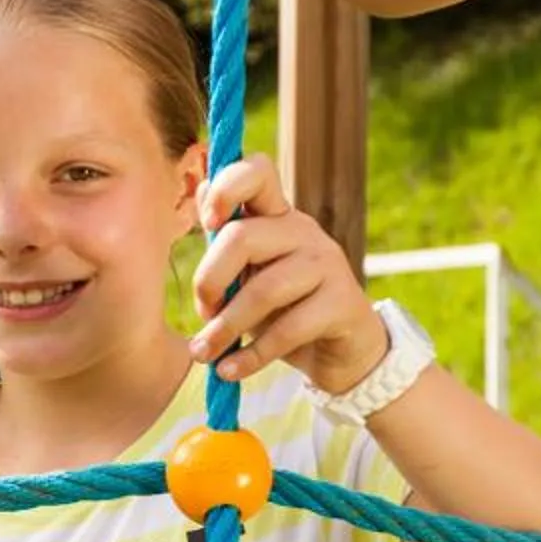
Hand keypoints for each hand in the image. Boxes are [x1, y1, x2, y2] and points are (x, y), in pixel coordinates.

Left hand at [189, 154, 385, 396]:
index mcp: (277, 215)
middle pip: (242, 237)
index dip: (226, 186)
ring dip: (225, 328)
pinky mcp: (342, 303)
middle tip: (203, 314)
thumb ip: (225, 240)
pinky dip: (252, 356)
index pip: (257, 172)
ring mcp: (327, 264)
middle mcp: (303, 231)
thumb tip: (198, 187)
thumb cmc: (284, 309)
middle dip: (210, 281)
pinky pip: (288, 329)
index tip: (206, 223)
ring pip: (264, 290)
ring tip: (205, 353)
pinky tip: (230, 370)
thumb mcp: (249, 274)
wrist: (340, 352)